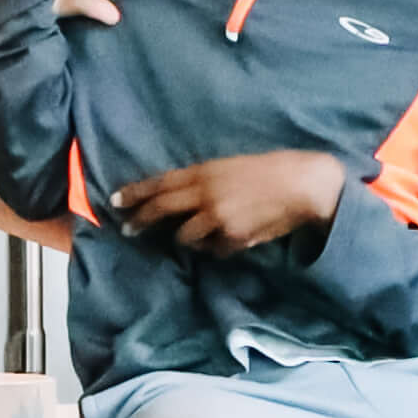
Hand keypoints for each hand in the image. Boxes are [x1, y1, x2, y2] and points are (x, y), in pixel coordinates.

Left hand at [112, 147, 347, 252]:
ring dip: (188, 239)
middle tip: (127, 230)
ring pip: (185, 237)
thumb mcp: (231, 168)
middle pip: (162, 209)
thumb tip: (181, 198)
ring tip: (201, 236)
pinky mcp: (233, 238)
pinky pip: (215, 250)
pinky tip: (230, 241)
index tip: (115, 200)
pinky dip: (218, 248)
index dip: (136, 192)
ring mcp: (218, 218)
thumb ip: (204, 181)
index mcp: (205, 172)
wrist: (303, 184)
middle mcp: (205, 194)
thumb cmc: (270, 171)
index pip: (160, 183)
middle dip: (141, 220)